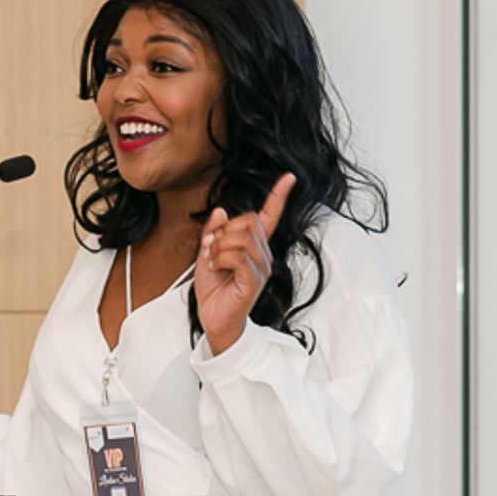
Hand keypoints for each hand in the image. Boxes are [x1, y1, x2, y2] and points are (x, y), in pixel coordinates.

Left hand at [194, 172, 294, 356]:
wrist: (213, 319)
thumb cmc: (214, 290)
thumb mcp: (207, 254)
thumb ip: (214, 232)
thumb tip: (221, 210)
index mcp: (253, 246)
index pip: (269, 216)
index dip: (279, 196)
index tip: (289, 177)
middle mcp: (262, 254)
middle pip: (249, 221)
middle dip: (224, 230)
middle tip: (211, 248)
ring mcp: (261, 267)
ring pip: (243, 237)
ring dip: (220, 245)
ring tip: (213, 260)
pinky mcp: (254, 280)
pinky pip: (239, 256)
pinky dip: (221, 258)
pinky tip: (216, 267)